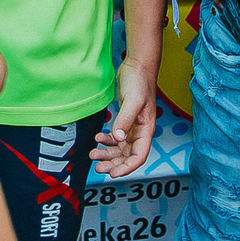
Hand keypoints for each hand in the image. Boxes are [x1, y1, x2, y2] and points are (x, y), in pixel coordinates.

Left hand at [94, 58, 157, 178]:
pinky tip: (98, 138)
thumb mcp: (132, 101)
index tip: (113, 174)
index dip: (127, 168)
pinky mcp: (125, 121)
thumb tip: (118, 138)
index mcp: (146, 130)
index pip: (139, 156)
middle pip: (128, 156)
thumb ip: (125, 120)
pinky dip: (106, 141)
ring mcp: (133, 127)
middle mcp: (140, 132)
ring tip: (93, 155)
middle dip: (114, 164)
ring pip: (120, 148)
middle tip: (98, 167)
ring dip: (107, 154)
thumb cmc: (140, 82)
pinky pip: (116, 138)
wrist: (137, 67)